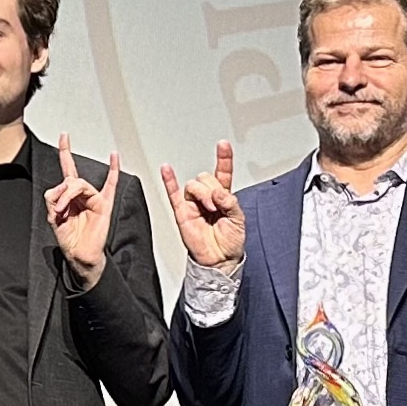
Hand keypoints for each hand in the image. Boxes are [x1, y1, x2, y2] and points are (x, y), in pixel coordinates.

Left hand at [45, 137, 117, 287]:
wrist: (80, 255)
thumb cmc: (69, 238)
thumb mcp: (52, 217)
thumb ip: (53, 198)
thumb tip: (61, 187)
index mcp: (69, 195)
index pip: (68, 169)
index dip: (65, 152)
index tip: (64, 136)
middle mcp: (82, 194)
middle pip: (71, 180)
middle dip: (61, 192)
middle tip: (57, 208)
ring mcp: (94, 198)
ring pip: (80, 185)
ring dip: (68, 196)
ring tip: (63, 211)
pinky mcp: (103, 205)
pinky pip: (110, 185)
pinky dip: (113, 170)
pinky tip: (114, 157)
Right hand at [159, 139, 243, 269]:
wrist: (219, 260)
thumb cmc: (229, 242)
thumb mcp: (239, 220)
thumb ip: (230, 202)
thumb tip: (218, 192)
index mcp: (223, 196)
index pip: (223, 173)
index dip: (224, 158)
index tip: (223, 145)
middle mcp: (207, 197)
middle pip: (205, 178)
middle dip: (212, 189)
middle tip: (217, 206)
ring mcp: (194, 204)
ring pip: (193, 185)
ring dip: (202, 194)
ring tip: (209, 210)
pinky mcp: (182, 212)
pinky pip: (173, 193)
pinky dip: (168, 180)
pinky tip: (166, 170)